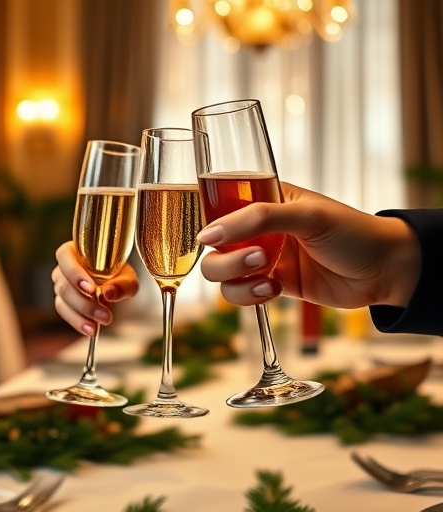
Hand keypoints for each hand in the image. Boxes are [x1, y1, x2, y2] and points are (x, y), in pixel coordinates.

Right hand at [52, 241, 138, 334]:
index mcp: (74, 252)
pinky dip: (77, 322)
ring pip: (62, 301)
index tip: (91, 289)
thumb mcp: (127, 279)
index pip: (65, 257)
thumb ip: (122, 284)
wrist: (116, 288)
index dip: (74, 273)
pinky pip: (65, 313)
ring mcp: (61, 286)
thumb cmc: (119, 277)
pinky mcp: (63, 303)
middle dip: (84, 302)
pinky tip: (90, 330)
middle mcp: (63, 269)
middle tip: (104, 315)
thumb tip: (109, 293)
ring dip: (81, 315)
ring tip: (98, 326)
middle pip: (64, 284)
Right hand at [197, 182, 419, 308]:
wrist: (386, 271)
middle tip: (258, 258)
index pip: (219, 204)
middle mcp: (257, 228)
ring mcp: (262, 257)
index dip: (210, 221)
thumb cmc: (352, 232)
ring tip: (267, 277)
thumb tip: (207, 235)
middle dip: (226, 257)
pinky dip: (248, 295)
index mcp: (264, 198)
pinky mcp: (270, 284)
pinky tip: (272, 290)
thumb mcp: (306, 215)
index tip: (213, 237)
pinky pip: (239, 293)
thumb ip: (256, 219)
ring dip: (236, 278)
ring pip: (220, 271)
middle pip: (213, 244)